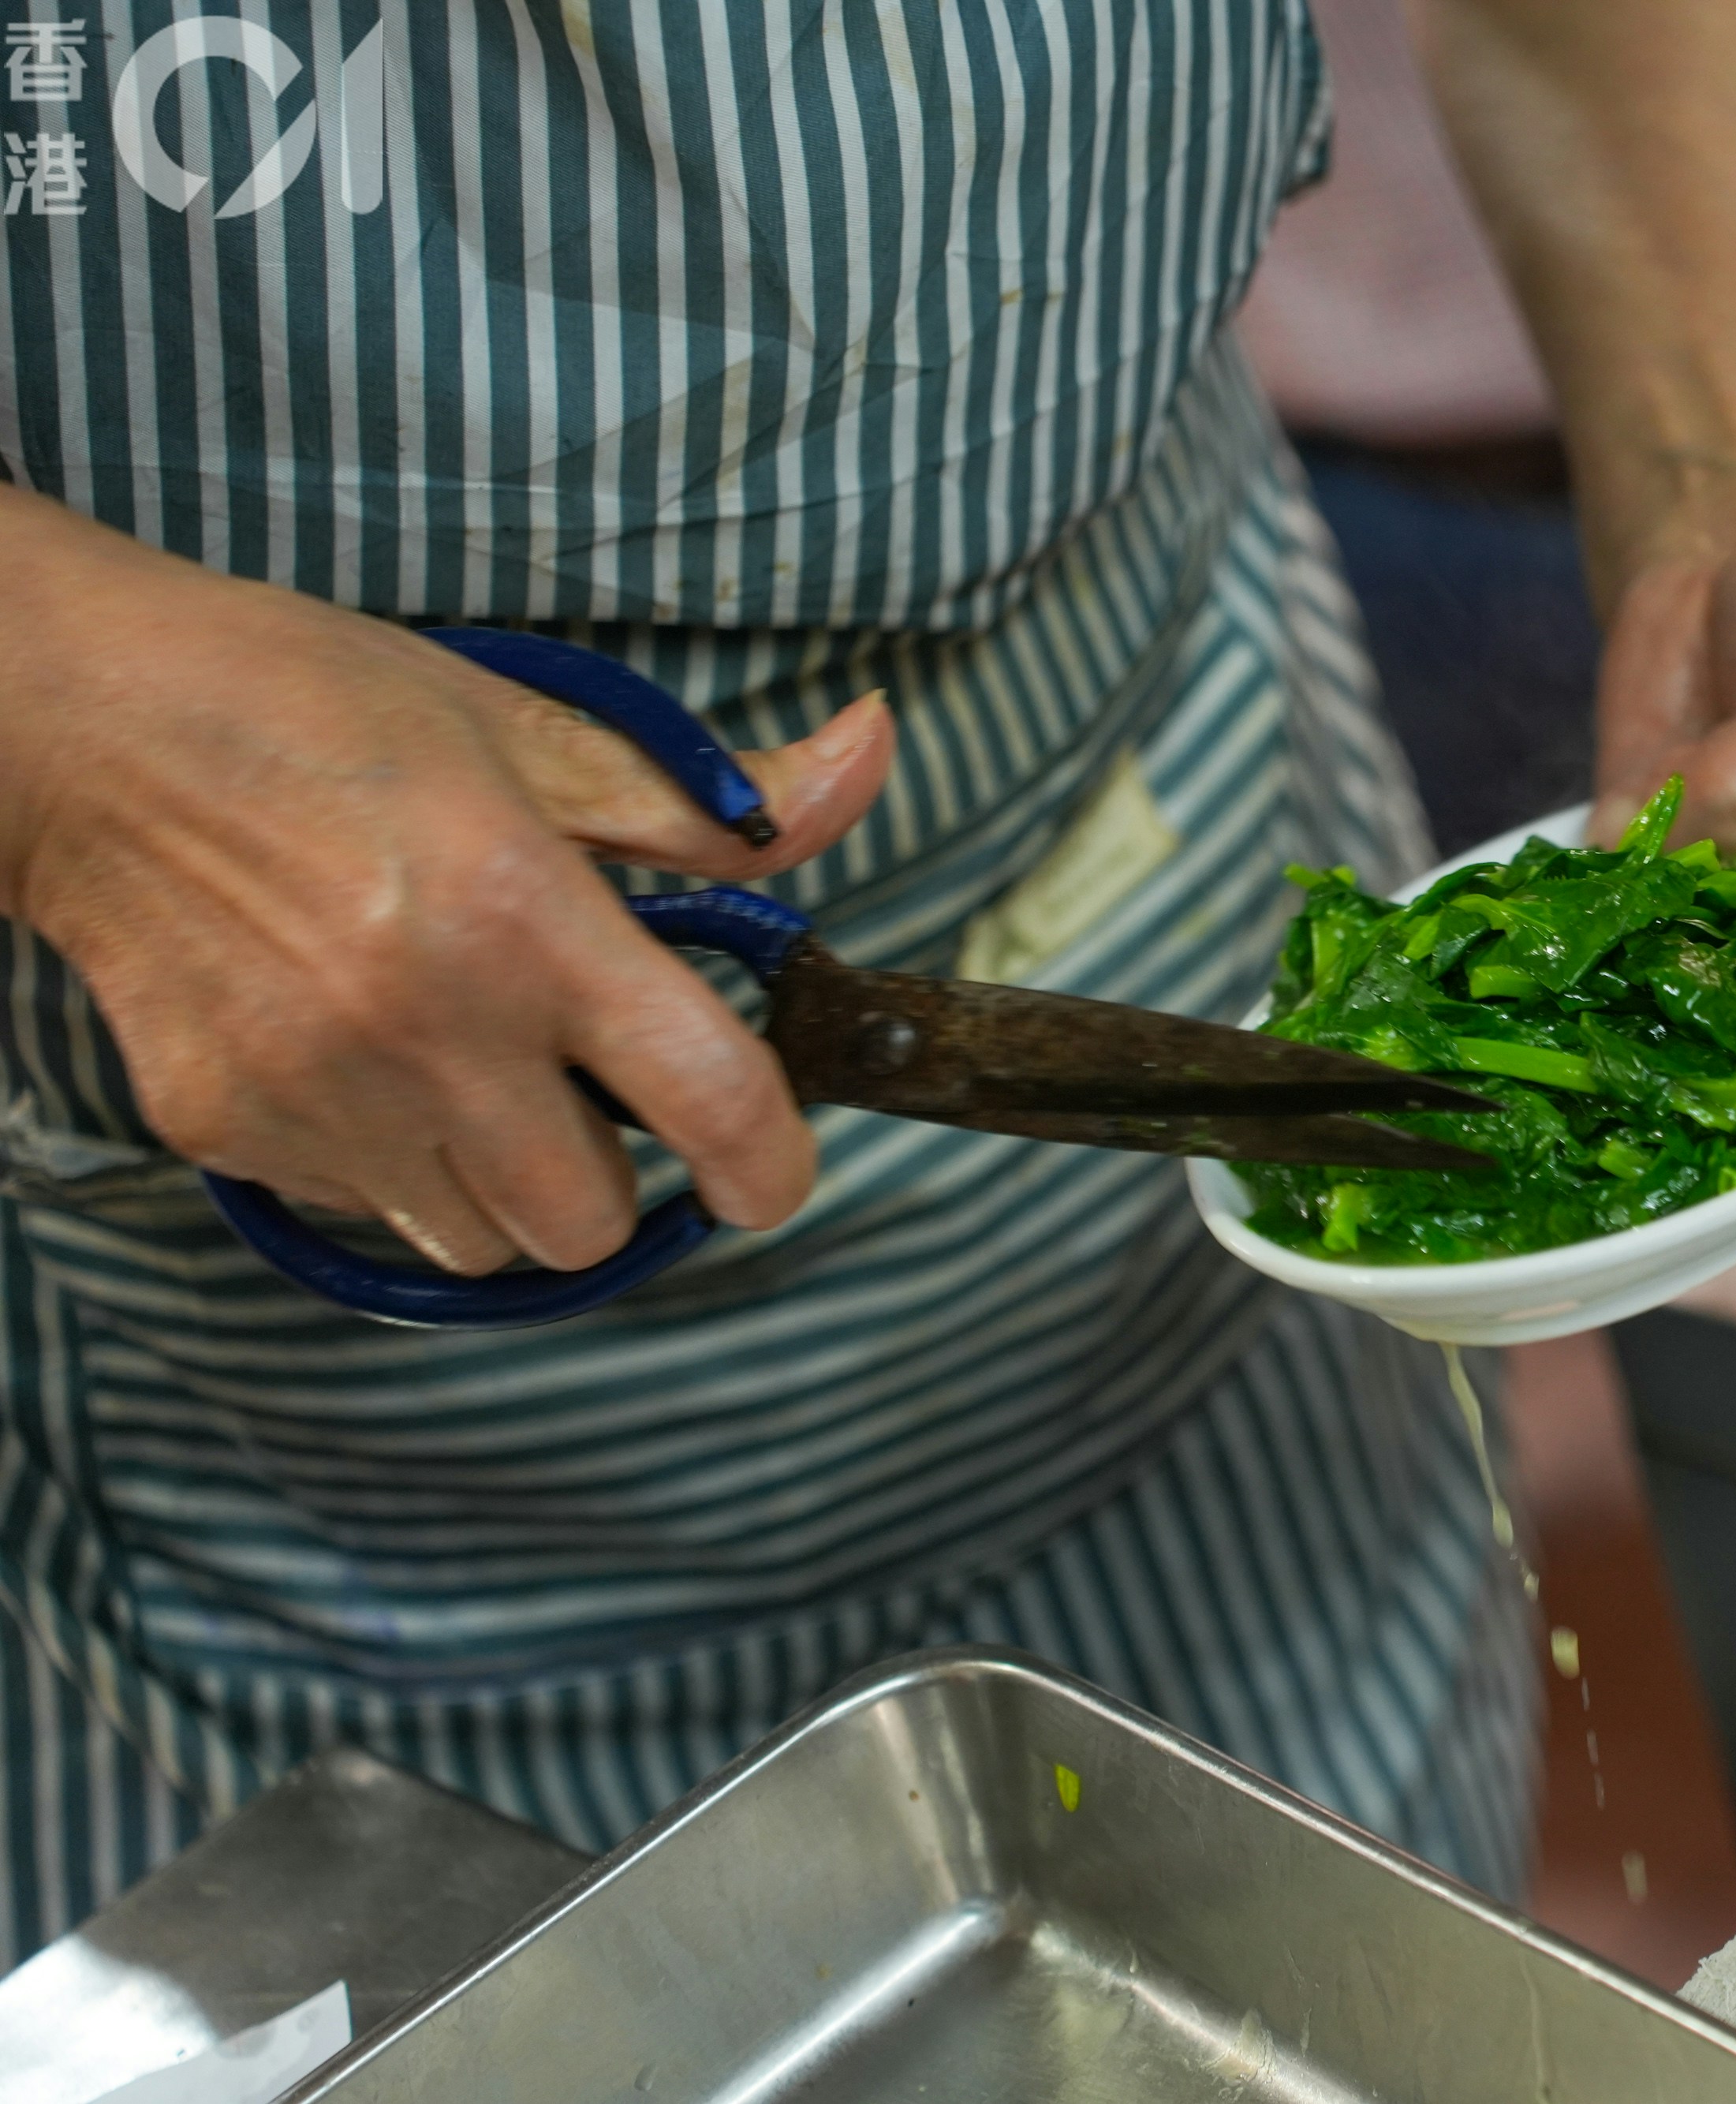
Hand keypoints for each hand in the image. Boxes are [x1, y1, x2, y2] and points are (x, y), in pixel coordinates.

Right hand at [0, 487, 893, 1276]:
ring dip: (505, 1183)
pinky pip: (364, 1209)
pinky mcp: (226, 1128)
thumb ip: (713, 804)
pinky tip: (365, 1056)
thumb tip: (869, 757)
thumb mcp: (534, 731)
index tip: (771, 1175)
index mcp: (527, 918)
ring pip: (481, 1241)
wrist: (84, 728)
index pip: (710, 1101)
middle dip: (615, 1173)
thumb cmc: (318, 711)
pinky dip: (392, 1162)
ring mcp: (319, 1094)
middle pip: (588, 1220)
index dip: (772, 1168)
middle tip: (584, 1083)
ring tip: (471, 1067)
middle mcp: (429, 1028)